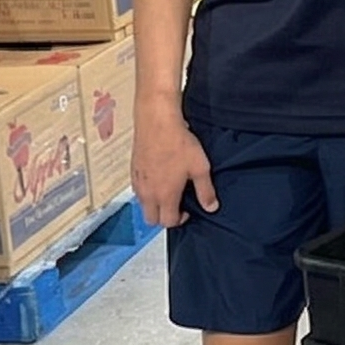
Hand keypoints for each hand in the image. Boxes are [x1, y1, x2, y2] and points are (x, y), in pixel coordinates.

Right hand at [133, 112, 215, 228]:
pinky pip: (138, 191)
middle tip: (176, 204)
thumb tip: (211, 208)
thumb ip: (205, 191)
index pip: (167, 222)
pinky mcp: (132, 171)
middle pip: (151, 219)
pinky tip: (158, 178)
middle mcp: (148, 193)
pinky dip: (147, 192)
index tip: (187, 210)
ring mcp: (138, 182)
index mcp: (164, 196)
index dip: (179, 220)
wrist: (157, 122)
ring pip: (143, 205)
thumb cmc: (179, 144)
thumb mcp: (200, 167)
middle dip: (164, 217)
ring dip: (154, 205)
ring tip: (168, 190)